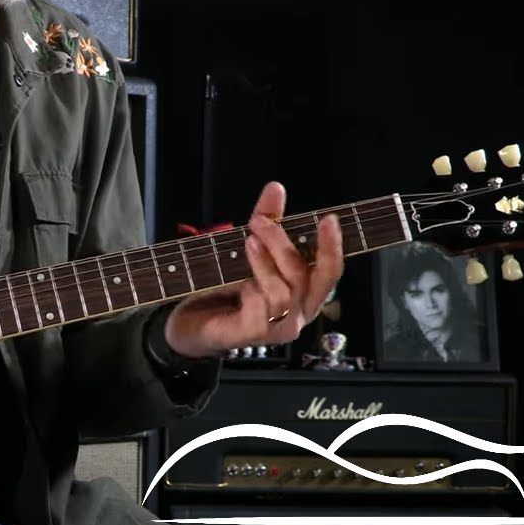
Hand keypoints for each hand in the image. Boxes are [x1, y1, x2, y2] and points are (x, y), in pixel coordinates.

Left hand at [164, 182, 342, 357]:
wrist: (191, 322)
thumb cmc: (226, 288)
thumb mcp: (248, 248)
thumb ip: (267, 220)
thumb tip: (276, 188)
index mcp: (305, 292)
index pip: (330, 271)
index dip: (332, 246)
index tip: (328, 219)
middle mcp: (298, 312)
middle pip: (308, 278)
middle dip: (284, 244)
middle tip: (260, 221)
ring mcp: (279, 328)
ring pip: (284, 292)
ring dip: (265, 263)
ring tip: (248, 242)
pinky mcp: (255, 336)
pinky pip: (261, 311)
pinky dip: (250, 291)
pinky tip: (238, 284)